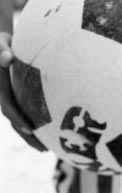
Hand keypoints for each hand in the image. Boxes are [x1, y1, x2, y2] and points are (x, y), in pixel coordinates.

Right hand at [0, 32, 46, 150]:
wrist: (1, 47)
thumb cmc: (2, 43)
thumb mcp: (0, 43)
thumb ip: (1, 50)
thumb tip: (7, 58)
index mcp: (0, 87)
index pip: (8, 106)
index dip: (18, 119)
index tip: (30, 130)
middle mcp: (3, 96)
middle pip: (14, 121)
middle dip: (28, 136)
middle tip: (43, 149)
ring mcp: (10, 100)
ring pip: (18, 123)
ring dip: (31, 137)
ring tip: (46, 149)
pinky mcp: (16, 100)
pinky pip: (24, 116)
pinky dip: (33, 127)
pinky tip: (46, 135)